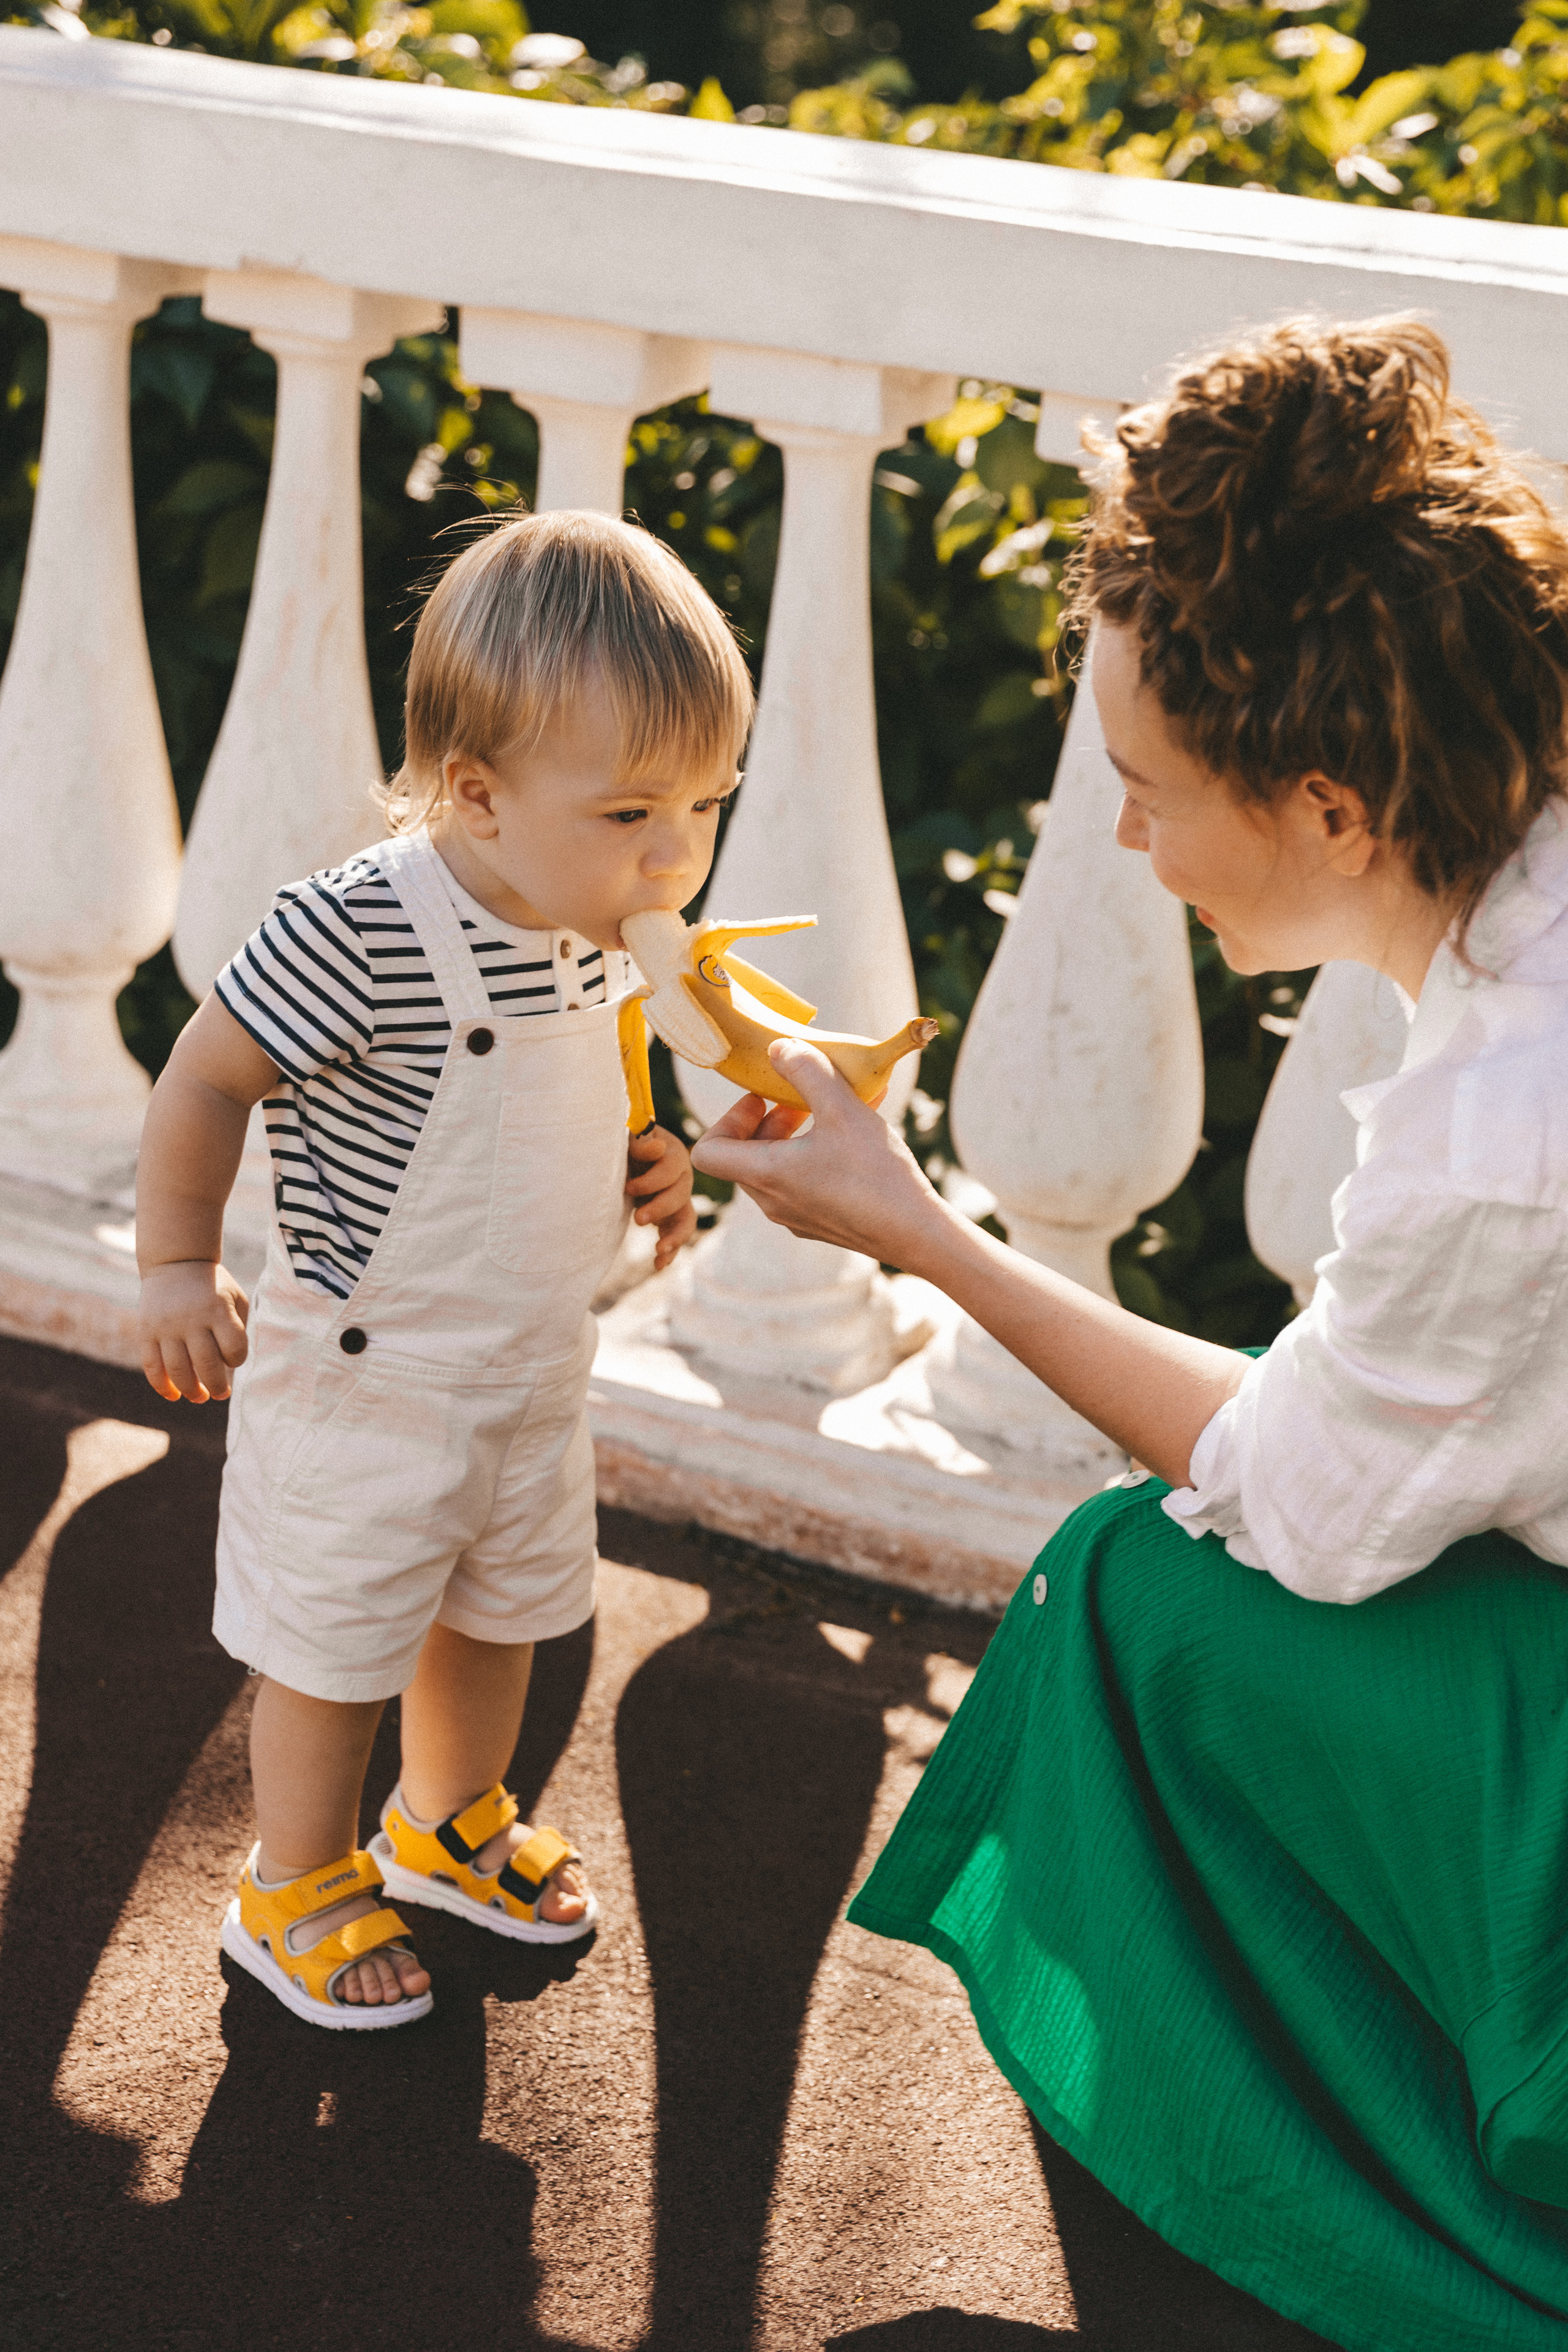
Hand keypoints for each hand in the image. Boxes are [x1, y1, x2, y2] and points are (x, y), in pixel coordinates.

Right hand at [138, 1260, 250, 1401]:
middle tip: (221, 1394)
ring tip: (199, 1397)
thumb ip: (238, 1329)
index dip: (237, 1360)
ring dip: (190, 1391)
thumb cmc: (213, 1287)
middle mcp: (191, 1319)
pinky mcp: (145, 1331)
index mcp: (218, 1310)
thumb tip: (231, 1370)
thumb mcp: (235, 1298)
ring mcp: (166, 1326)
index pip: (233, 1349)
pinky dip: (161, 1386)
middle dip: (216, 1386)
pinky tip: (173, 1395)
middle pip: (206, 1365)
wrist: (176, 1263)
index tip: (234, 1358)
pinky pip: (152, 1366)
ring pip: (178, 1371)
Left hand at [626, 1124, 698, 1271]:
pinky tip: (659, 1265)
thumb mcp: (629, 1134)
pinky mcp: (670, 1218)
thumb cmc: (626, 1140)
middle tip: (637, 1219)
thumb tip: (658, 1149)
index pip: (670, 1170)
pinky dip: (670, 1252)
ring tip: (659, 1249)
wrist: (625, 1154)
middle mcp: (681, 1178)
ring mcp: (678, 1200)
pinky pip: (676, 1236)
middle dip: (660, 1209)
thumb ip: (640, 1140)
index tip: (627, 1187)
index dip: (651, 1181)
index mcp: (674, 1154)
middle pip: (680, 1196)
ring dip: (675, 1236)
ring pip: (686, 1220)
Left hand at [691, 1039, 950, 1268]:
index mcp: (765, 1175)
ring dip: (792, 1138)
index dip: (727, 1119)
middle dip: (768, 1122)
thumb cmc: (876, 1173)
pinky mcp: (821, 1226)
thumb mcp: (842, 1108)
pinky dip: (814, 1157)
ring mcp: (796, 1218)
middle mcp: (772, 1202)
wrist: (917, 1235)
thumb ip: (806, 1071)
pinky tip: (853, 1142)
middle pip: (743, 1157)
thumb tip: (777, 1048)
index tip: (760, 1100)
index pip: (708, 1151)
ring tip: (831, 1115)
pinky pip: (802, 1186)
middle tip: (800, 1101)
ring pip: (774, 1170)